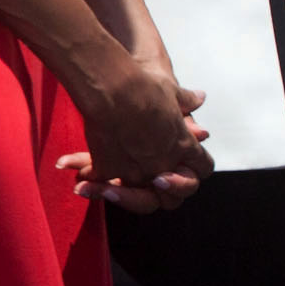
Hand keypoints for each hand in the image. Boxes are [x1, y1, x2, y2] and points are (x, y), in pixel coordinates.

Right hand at [62, 54, 208, 209]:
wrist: (114, 89)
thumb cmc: (144, 86)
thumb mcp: (170, 91)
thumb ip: (184, 100)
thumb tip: (199, 97)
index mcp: (184, 145)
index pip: (203, 168)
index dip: (193, 170)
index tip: (180, 166)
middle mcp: (163, 164)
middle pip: (173, 197)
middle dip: (162, 192)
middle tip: (151, 183)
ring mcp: (137, 172)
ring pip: (138, 198)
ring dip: (124, 194)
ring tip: (109, 188)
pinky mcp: (109, 170)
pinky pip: (102, 183)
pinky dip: (93, 180)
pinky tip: (81, 173)